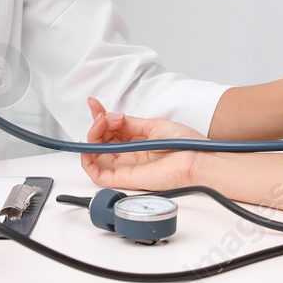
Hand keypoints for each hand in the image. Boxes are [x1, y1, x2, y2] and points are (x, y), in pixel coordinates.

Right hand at [79, 96, 203, 192]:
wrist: (195, 160)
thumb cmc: (184, 144)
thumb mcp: (154, 125)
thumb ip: (130, 124)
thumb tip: (112, 117)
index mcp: (137, 141)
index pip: (111, 129)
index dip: (100, 116)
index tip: (94, 103)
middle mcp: (129, 154)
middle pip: (101, 140)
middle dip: (98, 123)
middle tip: (106, 116)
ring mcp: (125, 166)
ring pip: (95, 154)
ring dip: (92, 136)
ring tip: (102, 124)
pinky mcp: (123, 179)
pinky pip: (97, 173)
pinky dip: (87, 159)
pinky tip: (92, 145)